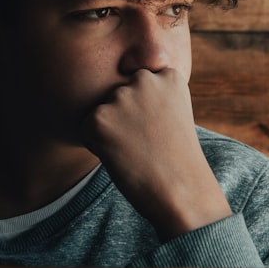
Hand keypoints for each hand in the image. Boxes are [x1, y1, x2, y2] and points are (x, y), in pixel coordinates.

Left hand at [81, 69, 232, 240]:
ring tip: (136, 150)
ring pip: (103, 111)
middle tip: (147, 143)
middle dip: (125, 117)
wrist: (181, 191)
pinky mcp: (99, 118)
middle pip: (119, 95)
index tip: (161, 130)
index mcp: (168, 76)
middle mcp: (144, 79)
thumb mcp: (175, 114)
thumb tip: (116, 93)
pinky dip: (96, 145)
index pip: (141, 84)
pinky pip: (86, 128)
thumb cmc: (177, 159)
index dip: (146, 112)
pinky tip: (121, 157)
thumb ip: (153, 96)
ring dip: (111, 130)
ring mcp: (120, 97)